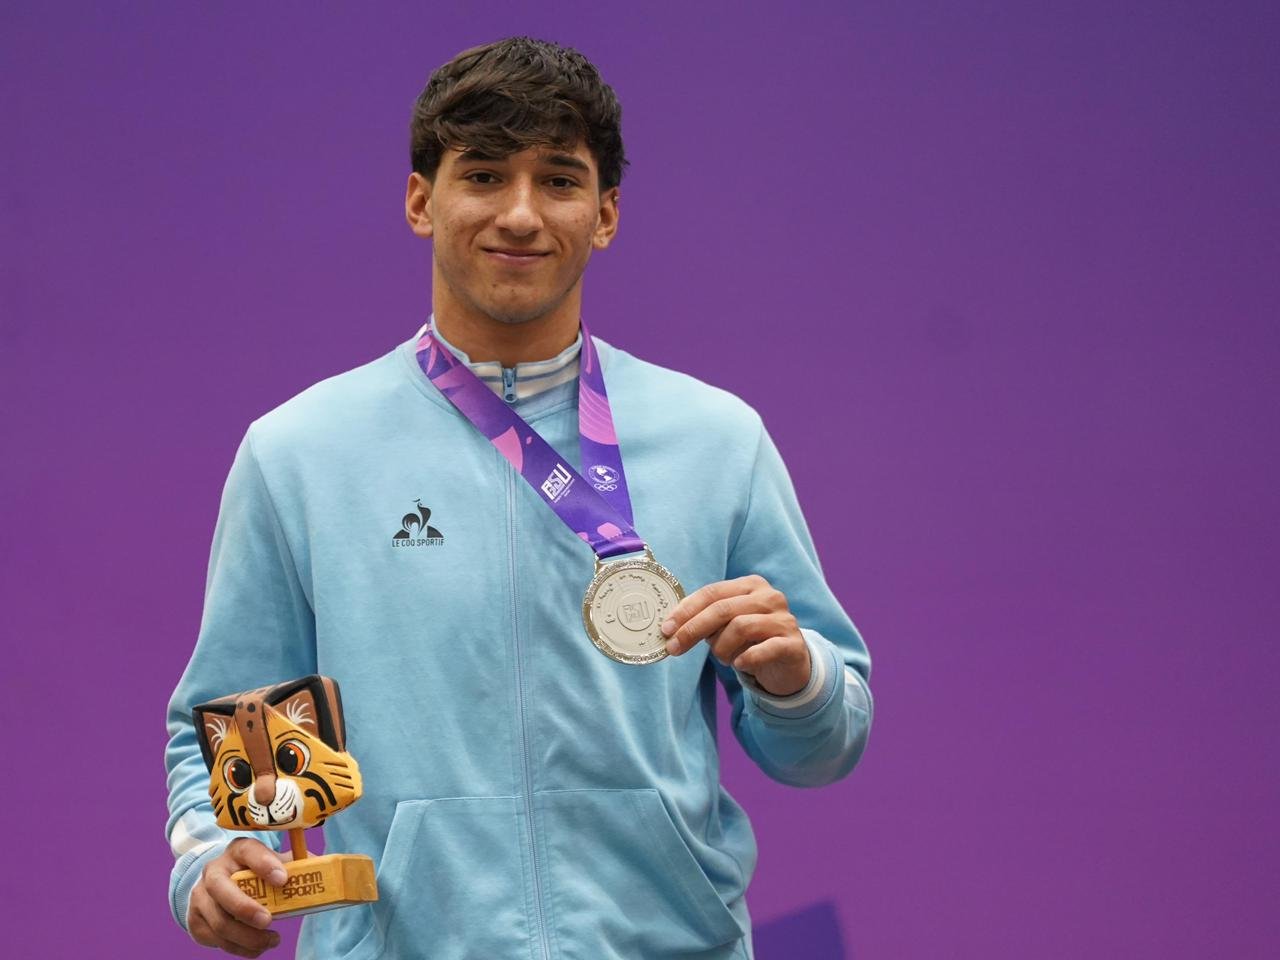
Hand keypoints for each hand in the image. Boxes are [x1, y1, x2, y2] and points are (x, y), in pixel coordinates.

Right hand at [188, 837, 287, 956]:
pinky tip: (257, 947)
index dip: (264, 864)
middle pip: (221, 888)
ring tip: (273, 940)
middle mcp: (214, 870)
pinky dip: (239, 948)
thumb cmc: (254, 872)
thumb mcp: (272, 862)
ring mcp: (200, 896)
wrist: (219, 883)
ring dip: (247, 937)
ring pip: (218, 921)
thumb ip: (293, 864)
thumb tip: (322, 868)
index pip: (248, 850)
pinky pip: (216, 939)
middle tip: (269, 921)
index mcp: (238, 851)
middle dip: (244, 908)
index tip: (283, 879)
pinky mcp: (195, 919)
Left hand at [661, 574, 810, 695]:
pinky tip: (739, 664)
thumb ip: (705, 619)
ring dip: (722, 648)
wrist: (790, 663)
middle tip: (674, 648)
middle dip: (693, 630)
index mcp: (750, 585)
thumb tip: (670, 627)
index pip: (712, 593)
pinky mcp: (793, 644)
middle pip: (722, 609)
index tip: (666, 629)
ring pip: (740, 627)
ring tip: (723, 659)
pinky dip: (745, 659)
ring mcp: (784, 619)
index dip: (685, 610)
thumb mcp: (727, 625)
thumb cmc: (751, 640)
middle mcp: (769, 597)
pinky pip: (764, 650)